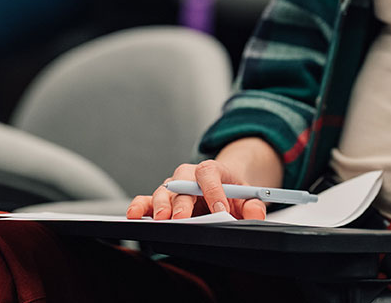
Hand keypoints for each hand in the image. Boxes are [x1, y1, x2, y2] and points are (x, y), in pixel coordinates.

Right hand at [125, 159, 267, 220]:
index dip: (214, 191)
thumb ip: (254, 205)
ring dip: (160, 206)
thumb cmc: (231, 191)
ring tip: (160, 220)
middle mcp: (188, 175)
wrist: (222, 186)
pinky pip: (146, 200)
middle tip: (182, 218)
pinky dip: (139, 206)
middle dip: (182, 202)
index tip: (220, 209)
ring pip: (163, 192)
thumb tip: (256, 214)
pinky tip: (135, 216)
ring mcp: (173, 186)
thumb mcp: (247, 197)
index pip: (210, 174)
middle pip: (182, 184)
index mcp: (211, 170)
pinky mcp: (161, 199)